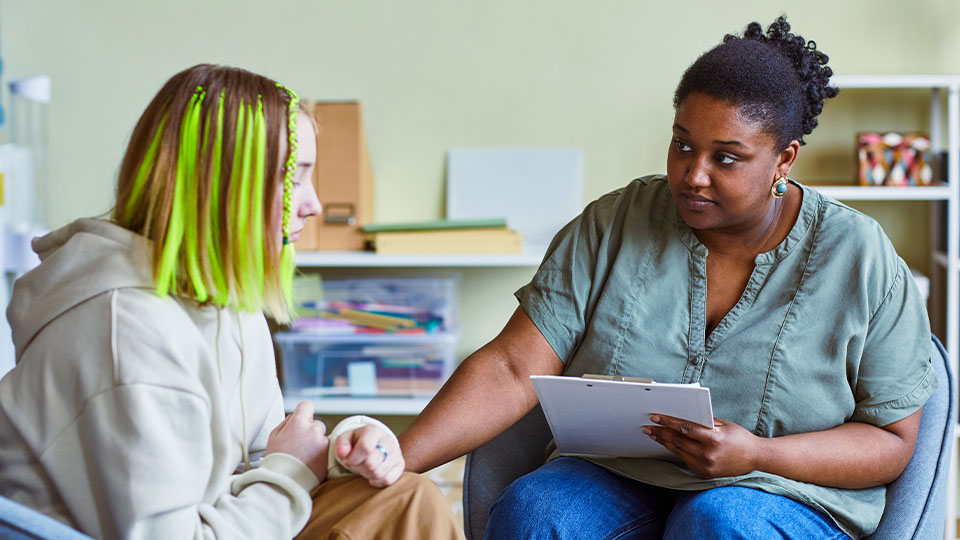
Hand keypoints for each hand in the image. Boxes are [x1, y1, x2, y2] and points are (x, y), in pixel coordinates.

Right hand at [266, 400, 329, 482]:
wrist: (284, 484)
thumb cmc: (277, 460)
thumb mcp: (274, 436)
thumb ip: (287, 422)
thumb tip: (296, 415)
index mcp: (298, 423)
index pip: (307, 405)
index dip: (304, 411)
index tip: (302, 419)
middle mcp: (313, 430)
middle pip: (316, 423)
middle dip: (309, 431)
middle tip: (299, 445)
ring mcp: (323, 442)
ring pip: (321, 437)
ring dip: (316, 443)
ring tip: (303, 457)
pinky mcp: (329, 455)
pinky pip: (326, 449)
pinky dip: (320, 454)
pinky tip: (310, 463)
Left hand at [335, 425, 403, 487]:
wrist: (373, 444)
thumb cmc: (356, 442)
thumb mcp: (345, 439)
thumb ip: (341, 445)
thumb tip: (342, 453)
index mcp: (373, 431)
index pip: (365, 448)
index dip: (353, 458)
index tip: (347, 460)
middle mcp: (388, 440)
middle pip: (372, 463)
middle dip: (359, 467)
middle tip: (356, 464)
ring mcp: (396, 453)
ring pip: (379, 473)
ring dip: (367, 474)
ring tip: (364, 467)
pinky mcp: (400, 465)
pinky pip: (387, 480)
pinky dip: (376, 481)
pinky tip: (372, 474)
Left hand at [643, 415, 759, 478]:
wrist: (755, 458)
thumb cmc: (739, 437)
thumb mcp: (723, 424)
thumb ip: (702, 421)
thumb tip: (681, 416)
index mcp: (713, 439)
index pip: (684, 429)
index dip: (667, 422)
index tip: (654, 417)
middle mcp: (707, 455)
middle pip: (677, 441)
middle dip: (660, 433)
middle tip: (647, 428)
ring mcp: (705, 466)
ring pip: (678, 452)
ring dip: (664, 443)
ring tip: (654, 435)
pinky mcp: (703, 473)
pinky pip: (685, 460)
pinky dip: (676, 451)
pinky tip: (668, 445)